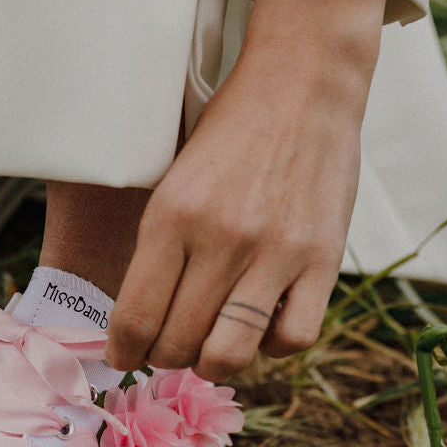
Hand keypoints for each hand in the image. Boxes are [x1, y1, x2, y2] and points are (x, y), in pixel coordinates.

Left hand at [106, 0, 386, 379]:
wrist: (304, 82)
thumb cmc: (229, 129)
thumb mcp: (173, 179)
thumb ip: (160, 244)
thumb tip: (142, 318)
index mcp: (171, 216)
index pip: (135, 318)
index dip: (124, 351)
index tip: (125, 356)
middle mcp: (220, 239)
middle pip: (178, 344)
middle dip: (167, 356)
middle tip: (170, 345)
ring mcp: (275, 253)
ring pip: (230, 354)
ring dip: (214, 363)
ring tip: (212, 348)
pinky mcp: (323, 259)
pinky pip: (293, 339)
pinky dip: (273, 346)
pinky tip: (264, 324)